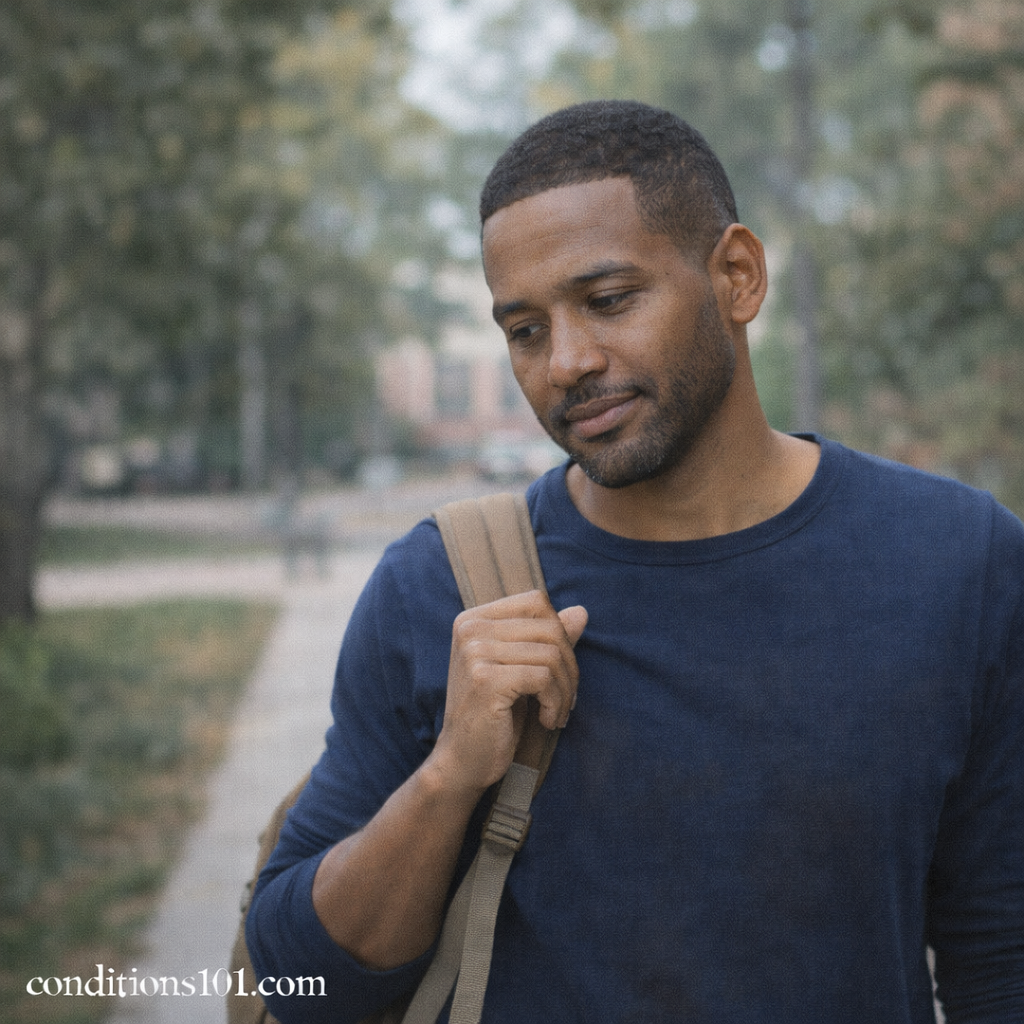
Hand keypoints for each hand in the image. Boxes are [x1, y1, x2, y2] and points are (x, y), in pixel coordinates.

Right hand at [427, 590, 586, 795]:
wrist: (462, 761)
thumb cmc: (495, 715)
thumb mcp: (523, 670)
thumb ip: (549, 639)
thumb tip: (582, 611)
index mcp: (474, 619)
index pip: (536, 602)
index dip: (560, 634)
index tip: (559, 671)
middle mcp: (470, 629)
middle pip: (549, 628)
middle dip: (569, 666)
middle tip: (566, 699)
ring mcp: (475, 652)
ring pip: (551, 655)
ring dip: (565, 690)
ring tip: (557, 713)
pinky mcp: (485, 680)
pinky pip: (543, 678)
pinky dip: (555, 703)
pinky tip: (547, 721)